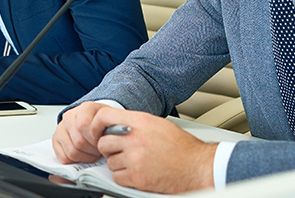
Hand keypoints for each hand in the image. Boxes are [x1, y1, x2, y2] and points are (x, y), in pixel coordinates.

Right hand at [52, 101, 113, 164]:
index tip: (103, 143)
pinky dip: (75, 161)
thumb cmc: (103, 123)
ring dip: (85, 157)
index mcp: (85, 108)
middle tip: (99, 150)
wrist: (96, 121)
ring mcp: (61, 128)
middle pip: (79, 142)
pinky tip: (83, 155)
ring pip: (71, 151)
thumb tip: (111, 141)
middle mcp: (70, 116)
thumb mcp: (112, 121)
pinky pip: (63, 157)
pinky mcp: (56, 139)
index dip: (95, 139)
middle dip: (92, 151)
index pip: (84, 125)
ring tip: (93, 153)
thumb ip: (112, 128)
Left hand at [92, 109, 215, 193]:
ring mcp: (135, 159)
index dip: (96, 125)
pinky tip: (138, 173)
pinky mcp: (136, 178)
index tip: (98, 132)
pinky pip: (117, 177)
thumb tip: (115, 125)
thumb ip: (136, 124)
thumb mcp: (159, 125)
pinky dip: (124, 178)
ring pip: (110, 162)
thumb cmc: (182, 147)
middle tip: (122, 152)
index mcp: (141, 122)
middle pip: (103, 143)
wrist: (198, 167)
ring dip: (119, 164)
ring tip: (136, 163)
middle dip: (110, 149)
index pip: (104, 116)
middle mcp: (135, 139)